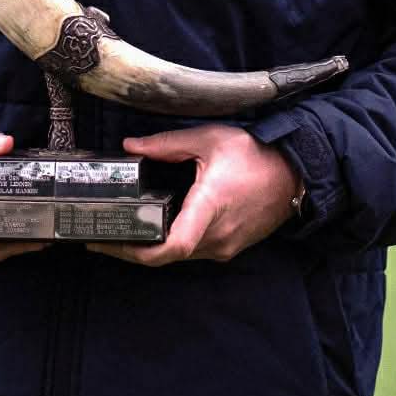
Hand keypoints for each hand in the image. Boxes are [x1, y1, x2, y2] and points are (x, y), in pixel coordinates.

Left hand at [87, 125, 300, 265]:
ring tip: (122, 231)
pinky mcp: (230, 248)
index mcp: (209, 206)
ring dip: (152, 248)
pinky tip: (156, 228)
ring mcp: (225, 246)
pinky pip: (195, 252)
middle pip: (167, 255)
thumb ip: (166, 144)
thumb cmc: (255, 154)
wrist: (295, 172)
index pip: (175, 244)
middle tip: (100, 236)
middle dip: (132, 249)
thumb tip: (130, 146)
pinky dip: (173, 244)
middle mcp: (217, 235)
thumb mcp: (208, 139)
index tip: (112, 242)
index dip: (141, 250)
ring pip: (180, 256)